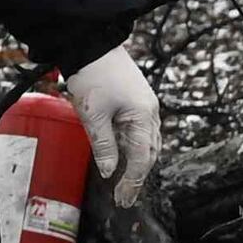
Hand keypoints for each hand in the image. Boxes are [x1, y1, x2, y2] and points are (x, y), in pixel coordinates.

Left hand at [63, 45, 160, 200]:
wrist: (92, 44)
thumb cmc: (92, 76)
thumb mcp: (93, 115)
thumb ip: (103, 145)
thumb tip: (110, 172)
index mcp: (143, 116)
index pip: (142, 158)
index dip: (133, 181)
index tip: (122, 199)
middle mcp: (150, 112)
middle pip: (150, 152)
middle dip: (138, 177)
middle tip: (124, 197)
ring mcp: (146, 105)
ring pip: (147, 142)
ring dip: (138, 163)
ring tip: (125, 183)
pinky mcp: (138, 101)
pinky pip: (140, 131)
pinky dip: (134, 148)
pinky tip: (124, 157)